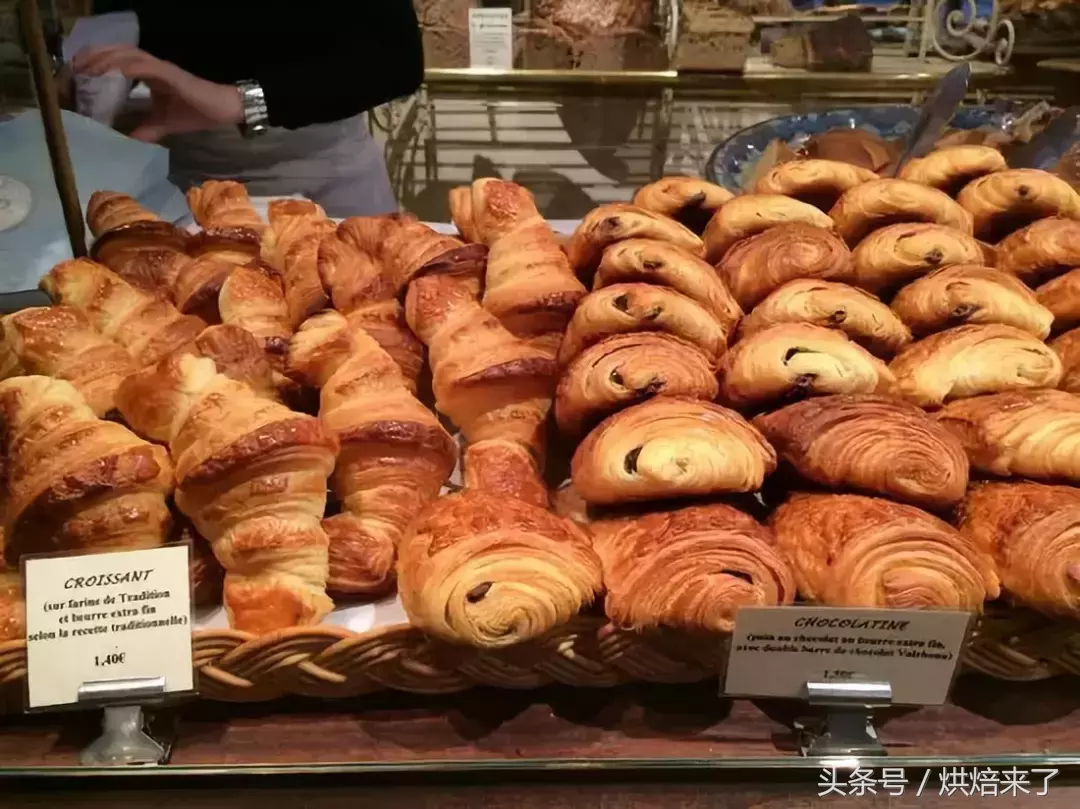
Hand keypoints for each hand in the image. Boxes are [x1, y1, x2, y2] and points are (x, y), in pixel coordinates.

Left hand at [71, 45, 243, 141]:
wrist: (222, 111)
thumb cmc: (196, 114)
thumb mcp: (164, 125)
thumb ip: (145, 131)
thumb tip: (127, 142)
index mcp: (150, 75)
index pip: (118, 61)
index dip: (97, 63)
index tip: (79, 73)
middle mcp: (152, 66)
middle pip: (117, 52)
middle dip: (94, 56)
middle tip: (74, 68)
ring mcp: (160, 68)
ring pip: (126, 54)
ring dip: (104, 59)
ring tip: (86, 69)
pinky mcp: (169, 74)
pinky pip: (143, 65)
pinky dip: (125, 66)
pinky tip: (110, 72)